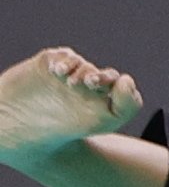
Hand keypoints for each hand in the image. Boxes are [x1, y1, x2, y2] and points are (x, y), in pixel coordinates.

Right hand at [0, 48, 146, 162]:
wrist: (22, 130)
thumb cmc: (64, 129)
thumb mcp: (105, 122)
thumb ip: (128, 105)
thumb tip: (129, 79)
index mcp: (102, 98)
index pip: (120, 86)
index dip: (122, 88)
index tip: (117, 91)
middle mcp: (86, 84)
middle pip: (101, 74)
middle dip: (99, 77)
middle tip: (91, 83)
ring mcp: (67, 73)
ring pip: (81, 64)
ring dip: (80, 71)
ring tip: (73, 83)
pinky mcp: (48, 64)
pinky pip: (61, 56)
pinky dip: (63, 62)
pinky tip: (59, 72)